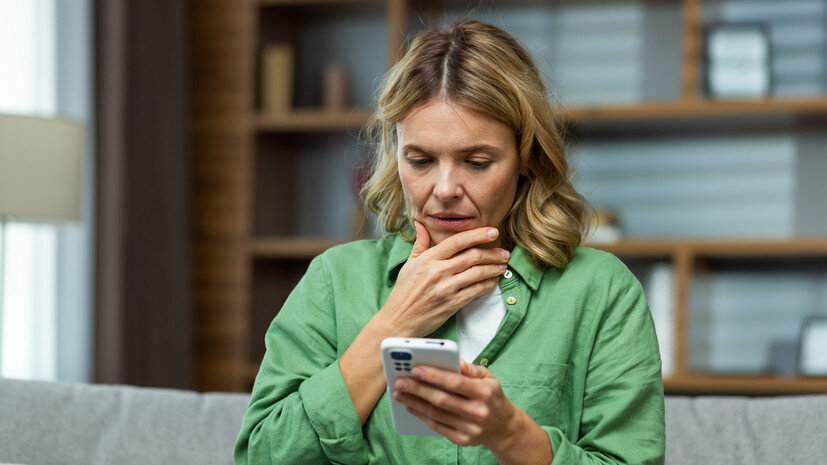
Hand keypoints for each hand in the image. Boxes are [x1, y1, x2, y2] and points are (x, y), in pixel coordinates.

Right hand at [379, 221, 509, 336]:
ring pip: (477, 273)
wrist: (399, 319)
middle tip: (504, 251)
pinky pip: (476, 291)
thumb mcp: (409, 264)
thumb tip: (422, 224)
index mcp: (428, 259)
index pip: (457, 241)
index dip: (477, 234)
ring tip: (503, 265)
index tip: (492, 232)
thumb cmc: (404, 292)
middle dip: (492, 252)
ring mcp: (446, 288)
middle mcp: (438, 272)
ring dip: (494, 268)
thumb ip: (420, 244)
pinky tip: (493, 281)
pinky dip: (488, 284)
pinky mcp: (452, 304)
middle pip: (472, 256)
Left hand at [393, 359, 521, 448]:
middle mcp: (478, 411)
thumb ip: (471, 369)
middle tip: (400, 381)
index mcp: (484, 392)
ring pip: (436, 414)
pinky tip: (411, 407)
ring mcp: (470, 428)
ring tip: (400, 393)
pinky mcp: (463, 440)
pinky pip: (437, 427)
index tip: (415, 369)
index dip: (434, 375)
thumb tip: (455, 361)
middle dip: (417, 389)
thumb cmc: (491, 396)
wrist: (504, 427)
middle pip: (441, 399)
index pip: (455, 383)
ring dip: (414, 403)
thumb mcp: (488, 378)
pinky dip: (421, 416)